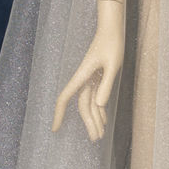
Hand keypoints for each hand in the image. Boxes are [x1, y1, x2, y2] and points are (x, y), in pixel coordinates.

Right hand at [52, 10, 123, 141]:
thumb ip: (107, 84)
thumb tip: (99, 104)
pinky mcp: (98, 78)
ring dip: (96, 119)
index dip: (58, 113)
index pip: (65, 98)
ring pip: (90, 104)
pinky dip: (101, 110)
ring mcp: (90, 79)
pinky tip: (104, 121)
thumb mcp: (113, 64)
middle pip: (82, 106)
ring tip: (100, 135)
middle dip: (88, 123)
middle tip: (95, 139)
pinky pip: (97, 97)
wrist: (112, 29)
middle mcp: (84, 79)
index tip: (55, 129)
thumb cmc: (112, 43)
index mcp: (83, 75)